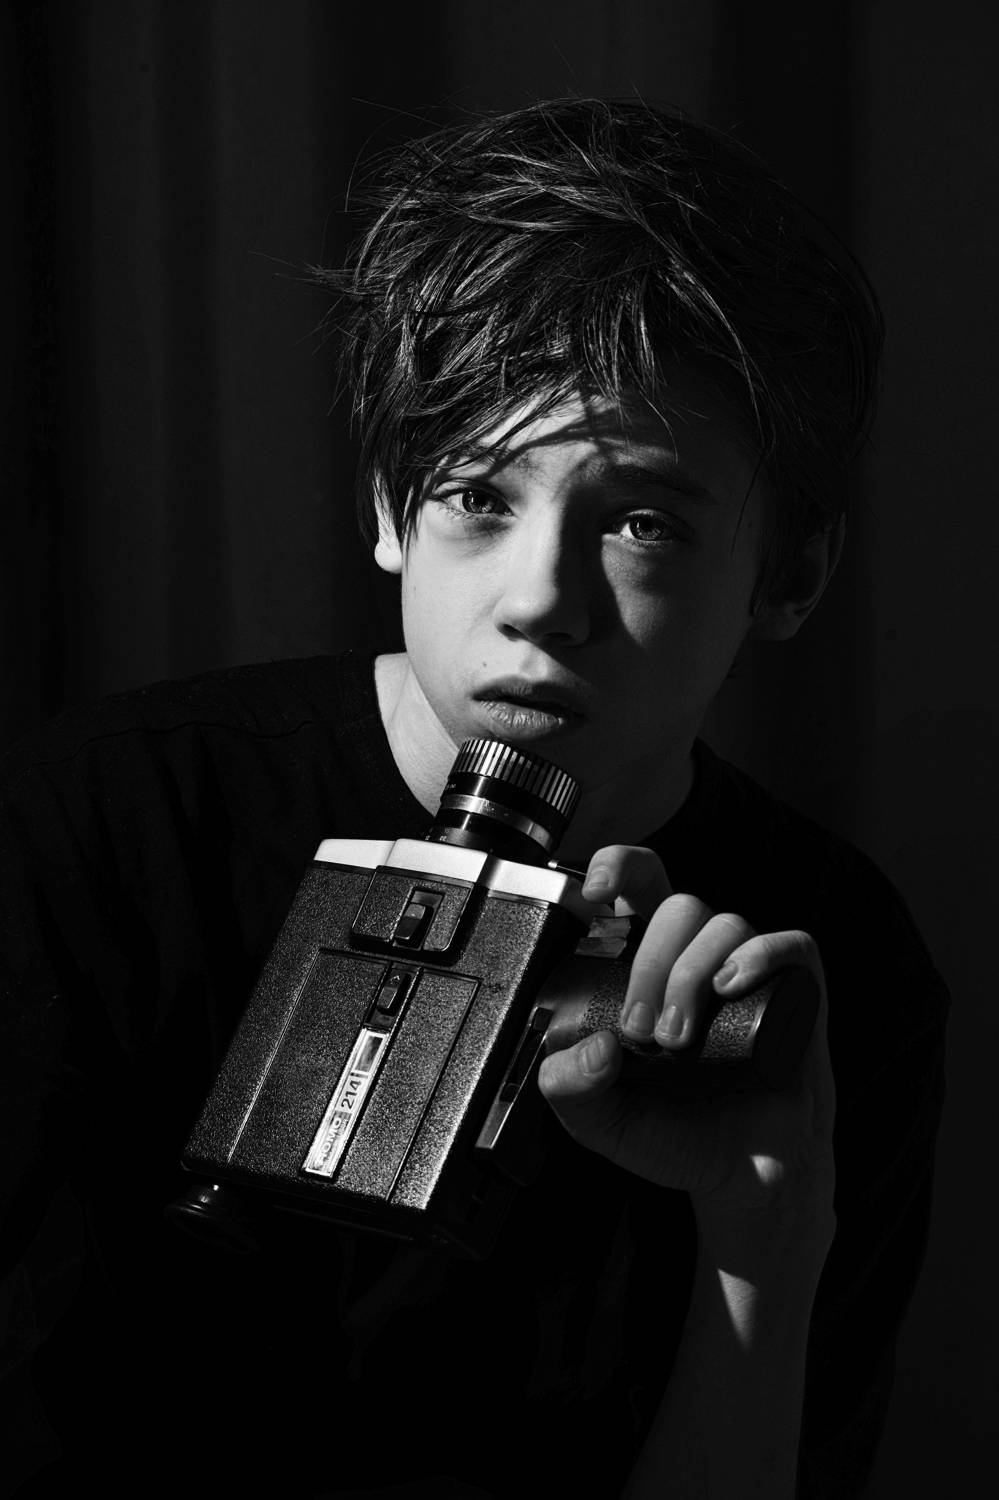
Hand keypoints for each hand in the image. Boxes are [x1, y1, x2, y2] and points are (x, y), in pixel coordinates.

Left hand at [537, 846, 835, 1231]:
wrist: (743, 1182)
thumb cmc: (677, 1138)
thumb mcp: (602, 1121)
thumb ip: (570, 1089)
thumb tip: (591, 1048)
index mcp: (651, 968)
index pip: (638, 886)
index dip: (617, 867)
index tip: (594, 892)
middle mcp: (701, 959)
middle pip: (679, 905)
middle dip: (651, 961)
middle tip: (640, 1029)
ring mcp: (752, 973)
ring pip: (724, 922)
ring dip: (693, 972)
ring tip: (679, 1039)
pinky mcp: (799, 994)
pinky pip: (791, 944)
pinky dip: (760, 955)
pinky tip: (732, 987)